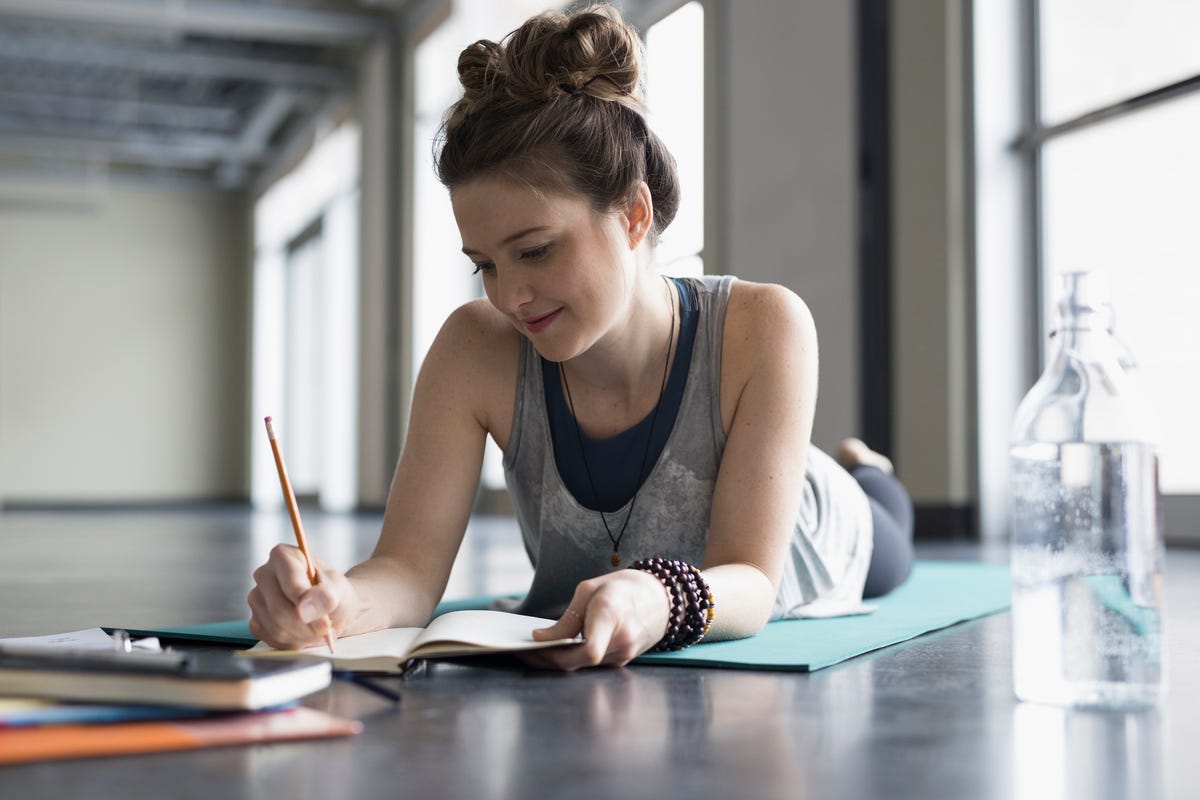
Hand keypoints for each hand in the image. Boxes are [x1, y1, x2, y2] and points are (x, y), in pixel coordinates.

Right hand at [247, 544, 359, 648]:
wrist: (331, 607)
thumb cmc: (333, 591)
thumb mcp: (338, 588)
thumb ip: (326, 595)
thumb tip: (305, 610)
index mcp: (282, 556)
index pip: (290, 583)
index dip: (307, 604)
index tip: (323, 622)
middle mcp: (263, 574)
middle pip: (280, 610)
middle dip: (308, 626)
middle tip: (326, 629)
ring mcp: (256, 599)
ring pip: (276, 628)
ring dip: (303, 635)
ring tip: (317, 628)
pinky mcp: (255, 621)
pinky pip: (272, 639)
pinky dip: (293, 642)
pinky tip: (305, 633)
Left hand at [522, 569, 671, 670]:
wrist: (662, 596)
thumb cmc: (623, 587)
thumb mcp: (590, 590)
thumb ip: (567, 618)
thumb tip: (541, 638)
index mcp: (611, 616)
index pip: (588, 652)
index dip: (558, 654)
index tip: (535, 644)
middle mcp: (622, 640)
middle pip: (578, 662)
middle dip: (547, 660)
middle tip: (522, 651)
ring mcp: (626, 654)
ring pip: (584, 666)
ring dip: (558, 661)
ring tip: (533, 650)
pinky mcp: (624, 660)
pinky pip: (593, 664)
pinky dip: (573, 659)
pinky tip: (557, 651)